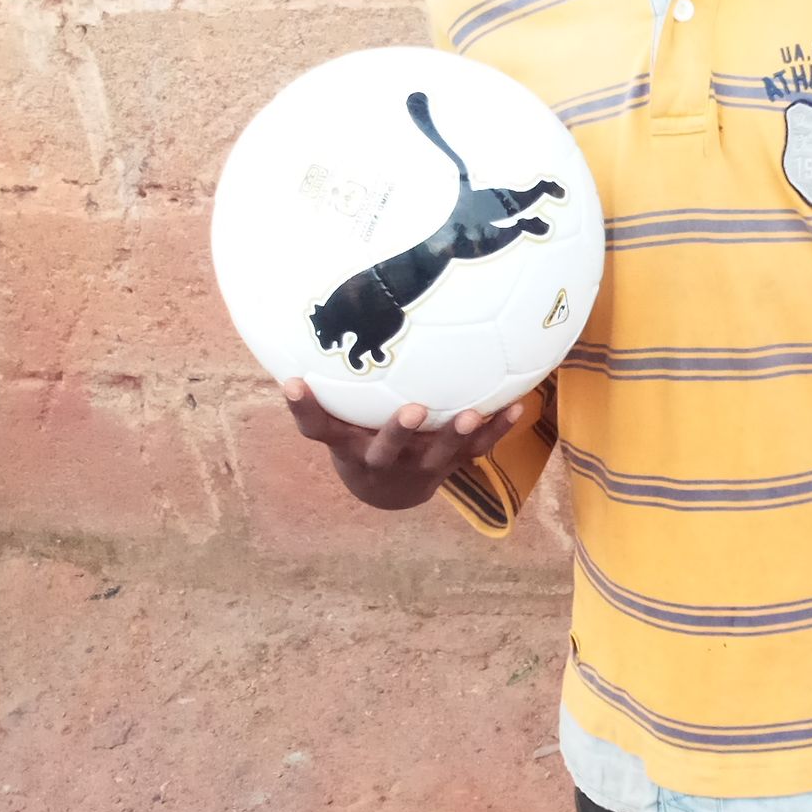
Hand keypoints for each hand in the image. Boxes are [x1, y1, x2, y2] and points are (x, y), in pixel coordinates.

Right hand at [280, 380, 522, 511]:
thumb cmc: (358, 437)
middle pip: (387, 450)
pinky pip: (476, 450)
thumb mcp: (339, 420)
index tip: (293, 383)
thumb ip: (331, 386)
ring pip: (439, 453)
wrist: (387, 492)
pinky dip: (498, 430)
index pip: (317, 430)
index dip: (304, 408)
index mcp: (348, 446)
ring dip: (457, 433)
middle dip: (398, 432)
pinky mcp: (450, 465)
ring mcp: (419, 466)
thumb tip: (317, 319)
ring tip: (474, 413)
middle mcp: (382, 460)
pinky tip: (519, 407)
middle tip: (412, 409)